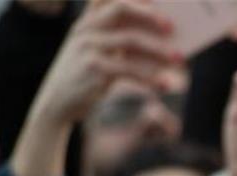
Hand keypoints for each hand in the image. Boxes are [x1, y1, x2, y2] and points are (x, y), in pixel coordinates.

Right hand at [12, 0, 181, 175]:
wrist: (56, 104)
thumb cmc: (84, 75)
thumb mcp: (93, 50)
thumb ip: (115, 37)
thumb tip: (158, 35)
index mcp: (87, 21)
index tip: (158, 0)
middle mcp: (86, 29)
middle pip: (120, 9)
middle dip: (149, 15)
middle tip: (172, 27)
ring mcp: (88, 48)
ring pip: (130, 40)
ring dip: (158, 49)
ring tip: (180, 59)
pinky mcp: (95, 71)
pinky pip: (130, 70)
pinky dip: (151, 77)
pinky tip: (166, 84)